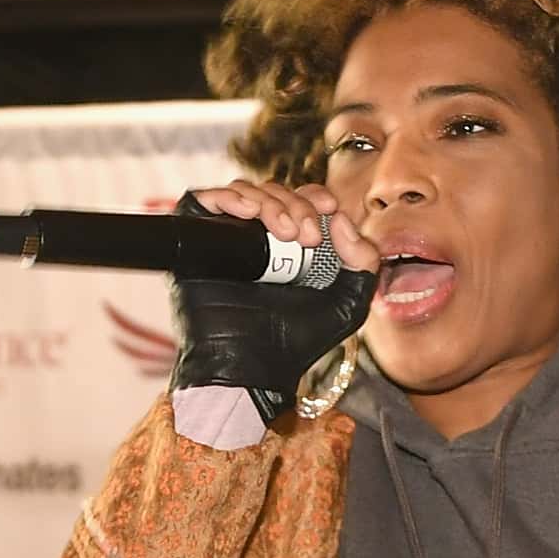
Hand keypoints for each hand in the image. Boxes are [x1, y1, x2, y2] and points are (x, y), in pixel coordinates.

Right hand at [165, 180, 379, 445]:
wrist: (256, 366)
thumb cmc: (298, 341)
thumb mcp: (349, 302)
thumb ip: (363, 261)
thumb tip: (341, 217)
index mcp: (290, 244)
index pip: (300, 198)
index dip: (314, 196)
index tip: (328, 209)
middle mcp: (256, 237)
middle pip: (274, 191)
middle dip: (296, 205)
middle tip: (307, 237)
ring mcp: (225, 239)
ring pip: (243, 192)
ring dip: (269, 202)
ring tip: (285, 232)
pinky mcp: (195, 245)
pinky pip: (202, 202)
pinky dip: (226, 197)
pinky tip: (248, 212)